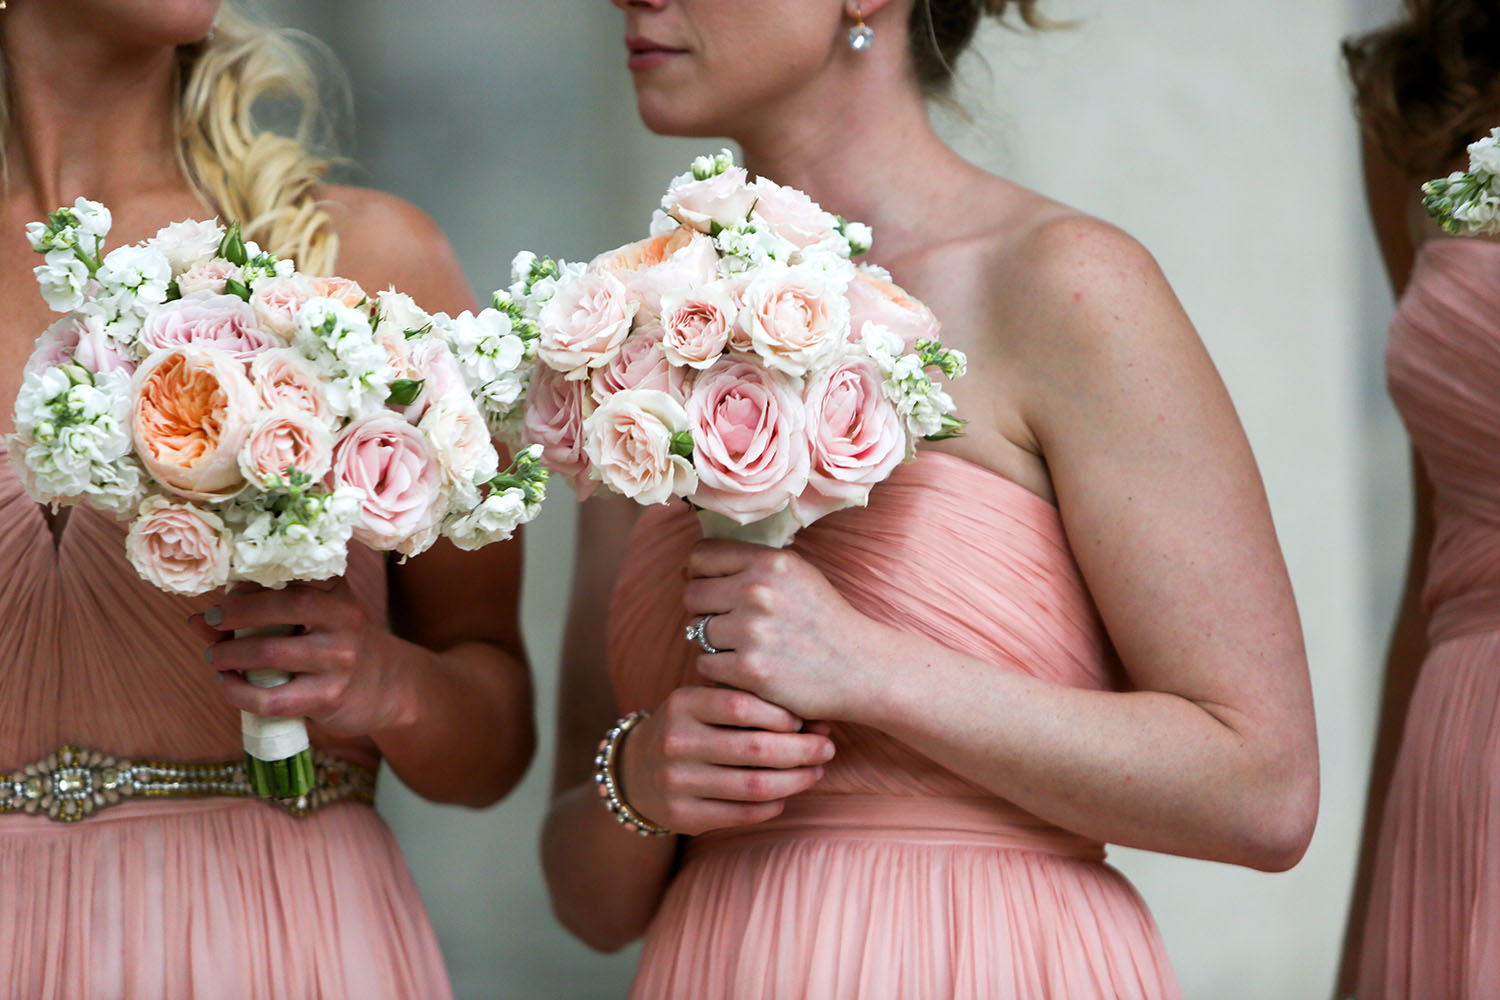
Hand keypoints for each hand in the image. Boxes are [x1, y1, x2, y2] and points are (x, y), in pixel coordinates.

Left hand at [189, 580, 425, 737]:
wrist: (386, 686)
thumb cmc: (334, 647)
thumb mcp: (310, 621)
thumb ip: (258, 616)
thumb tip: (197, 621)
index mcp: (337, 591)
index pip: (293, 572)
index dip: (253, 579)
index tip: (225, 589)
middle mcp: (345, 618)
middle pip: (287, 604)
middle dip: (238, 611)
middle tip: (210, 621)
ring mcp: (339, 659)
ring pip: (272, 652)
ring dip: (231, 654)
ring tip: (216, 658)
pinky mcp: (330, 696)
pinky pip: (273, 698)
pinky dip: (239, 693)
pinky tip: (228, 686)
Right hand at [618, 686, 834, 836]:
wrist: (635, 772)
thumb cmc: (689, 729)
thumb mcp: (705, 705)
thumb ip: (752, 706)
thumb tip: (820, 720)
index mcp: (683, 704)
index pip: (743, 704)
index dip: (783, 713)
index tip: (806, 719)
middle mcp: (676, 741)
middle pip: (755, 748)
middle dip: (801, 750)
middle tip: (827, 748)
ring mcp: (677, 782)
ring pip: (754, 786)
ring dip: (795, 780)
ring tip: (815, 772)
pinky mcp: (683, 815)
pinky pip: (742, 813)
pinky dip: (772, 805)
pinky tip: (784, 795)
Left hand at [682, 540, 886, 720]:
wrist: (861, 668)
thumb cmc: (825, 620)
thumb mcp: (796, 574)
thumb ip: (749, 566)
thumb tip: (687, 569)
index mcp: (770, 563)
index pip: (700, 555)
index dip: (701, 573)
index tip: (716, 588)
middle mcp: (758, 592)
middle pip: (692, 594)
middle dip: (705, 609)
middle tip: (731, 623)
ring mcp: (752, 632)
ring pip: (696, 631)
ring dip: (713, 642)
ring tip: (744, 646)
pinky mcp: (749, 670)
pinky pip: (705, 664)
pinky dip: (720, 669)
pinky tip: (747, 668)